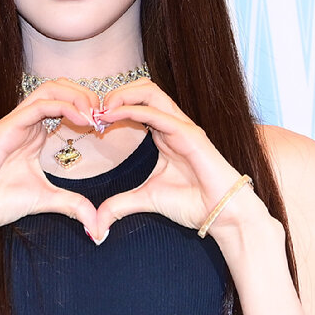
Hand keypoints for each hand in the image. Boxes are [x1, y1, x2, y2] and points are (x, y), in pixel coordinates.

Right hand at [0, 80, 100, 242]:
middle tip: (104, 116)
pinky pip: (39, 105)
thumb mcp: (46, 201)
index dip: (89, 109)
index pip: (65, 103)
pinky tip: (82, 121)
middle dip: (87, 96)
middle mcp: (25, 122)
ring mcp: (15, 122)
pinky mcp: (6, 127)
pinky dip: (65, 106)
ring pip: (51, 88)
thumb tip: (97, 225)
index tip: (105, 127)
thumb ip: (72, 205)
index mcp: (34, 133)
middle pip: (61, 88)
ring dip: (78, 96)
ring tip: (95, 115)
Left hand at [93, 81, 247, 238]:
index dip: (113, 107)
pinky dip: (131, 109)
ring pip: (150, 91)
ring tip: (102, 109)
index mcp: (164, 133)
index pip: (137, 103)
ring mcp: (182, 126)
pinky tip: (112, 116)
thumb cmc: (193, 203)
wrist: (222, 214)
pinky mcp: (189, 133)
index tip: (91, 122)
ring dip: (121, 95)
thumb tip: (96, 225)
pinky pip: (157, 112)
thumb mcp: (145, 200)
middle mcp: (172, 124)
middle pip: (143, 89)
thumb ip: (119, 206)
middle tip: (93, 112)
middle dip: (115, 93)